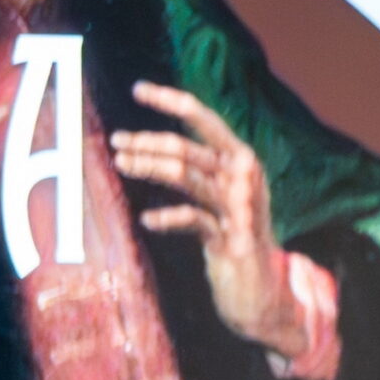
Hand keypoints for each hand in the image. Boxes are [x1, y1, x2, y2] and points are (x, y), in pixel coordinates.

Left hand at [111, 81, 306, 358]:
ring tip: (121, 165)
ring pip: (185, 175)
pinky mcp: (233, 239)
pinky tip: (148, 221)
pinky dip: (167, 219)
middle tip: (116, 143)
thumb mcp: (224, 195)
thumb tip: (150, 142)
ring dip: (147, 167)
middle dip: (146, 142)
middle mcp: (245, 177)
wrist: (263, 290)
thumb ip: (201, 167)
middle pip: (187, 147)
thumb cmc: (235, 236)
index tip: (137, 89)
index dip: (169, 100)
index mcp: (243, 158)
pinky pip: (192, 219)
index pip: (204, 117)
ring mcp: (240, 208)